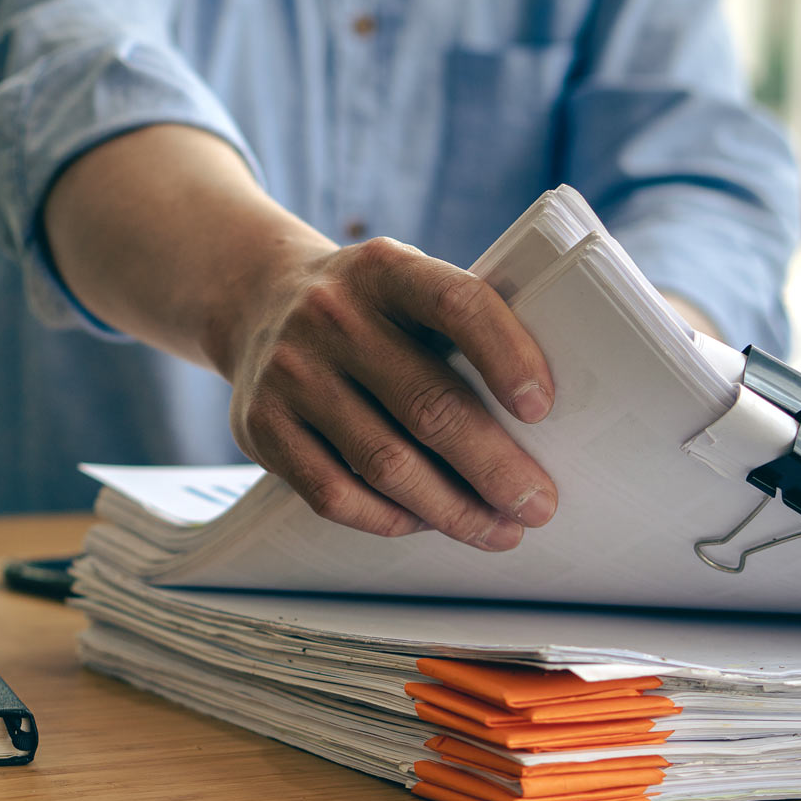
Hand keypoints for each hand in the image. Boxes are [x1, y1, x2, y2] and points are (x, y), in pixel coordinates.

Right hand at [45, 125, 555, 549]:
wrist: (257, 302)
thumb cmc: (366, 311)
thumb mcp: (405, 287)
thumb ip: (459, 332)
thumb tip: (531, 431)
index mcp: (386, 270)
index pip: (457, 304)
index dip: (506, 356)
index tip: (542, 410)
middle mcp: (333, 316)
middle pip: (429, 406)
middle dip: (495, 468)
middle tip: (538, 505)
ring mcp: (290, 373)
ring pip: (385, 463)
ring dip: (452, 510)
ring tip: (497, 530)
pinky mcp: (259, 426)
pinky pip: (333, 494)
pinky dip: (388, 519)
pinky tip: (423, 523)